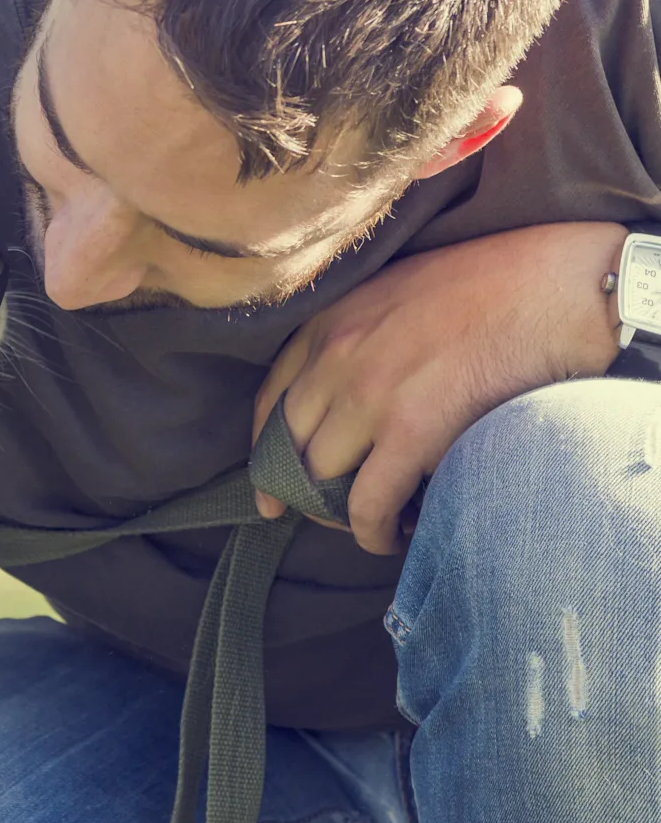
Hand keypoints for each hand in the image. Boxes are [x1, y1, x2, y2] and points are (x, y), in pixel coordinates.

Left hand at [253, 222, 625, 554]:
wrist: (558, 285)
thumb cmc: (494, 287)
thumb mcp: (398, 295)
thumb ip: (360, 339)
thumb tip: (346, 403)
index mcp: (329, 321)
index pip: (270, 401)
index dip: (264, 455)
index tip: (267, 491)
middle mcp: (336, 355)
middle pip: (290, 447)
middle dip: (304, 492)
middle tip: (332, 517)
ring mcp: (369, 392)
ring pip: (322, 479)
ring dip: (341, 513)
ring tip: (375, 523)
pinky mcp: (412, 429)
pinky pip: (368, 503)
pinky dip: (373, 532)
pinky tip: (394, 537)